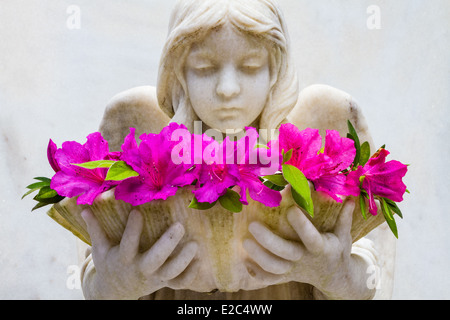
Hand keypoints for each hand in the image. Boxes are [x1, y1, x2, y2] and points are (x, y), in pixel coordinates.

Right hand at [81, 209, 198, 298]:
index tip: (138, 211)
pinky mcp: (164, 283)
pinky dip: (190, 274)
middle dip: (167, 244)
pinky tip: (199, 258)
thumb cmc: (109, 264)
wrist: (115, 292)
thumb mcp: (100, 249)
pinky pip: (180, 283)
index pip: (127, 244)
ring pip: (171, 272)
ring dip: (184, 259)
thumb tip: (84, 207)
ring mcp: (154, 278)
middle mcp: (140, 269)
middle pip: (154, 260)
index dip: (132, 229)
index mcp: (123, 259)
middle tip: (180, 226)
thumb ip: (95, 229)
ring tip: (195, 243)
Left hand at [244, 200, 375, 298]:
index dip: (301, 225)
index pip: (311, 238)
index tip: (291, 208)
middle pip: (285, 253)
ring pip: (274, 268)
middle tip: (252, 225)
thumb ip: (345, 216)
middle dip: (268, 241)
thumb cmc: (337, 250)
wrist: (335, 279)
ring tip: (245, 242)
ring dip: (258, 256)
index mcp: (321, 248)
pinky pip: (269, 279)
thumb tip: (351, 196)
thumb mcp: (344, 235)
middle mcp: (305, 259)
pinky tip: (245, 261)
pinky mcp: (286, 276)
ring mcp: (294, 269)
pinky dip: (257, 273)